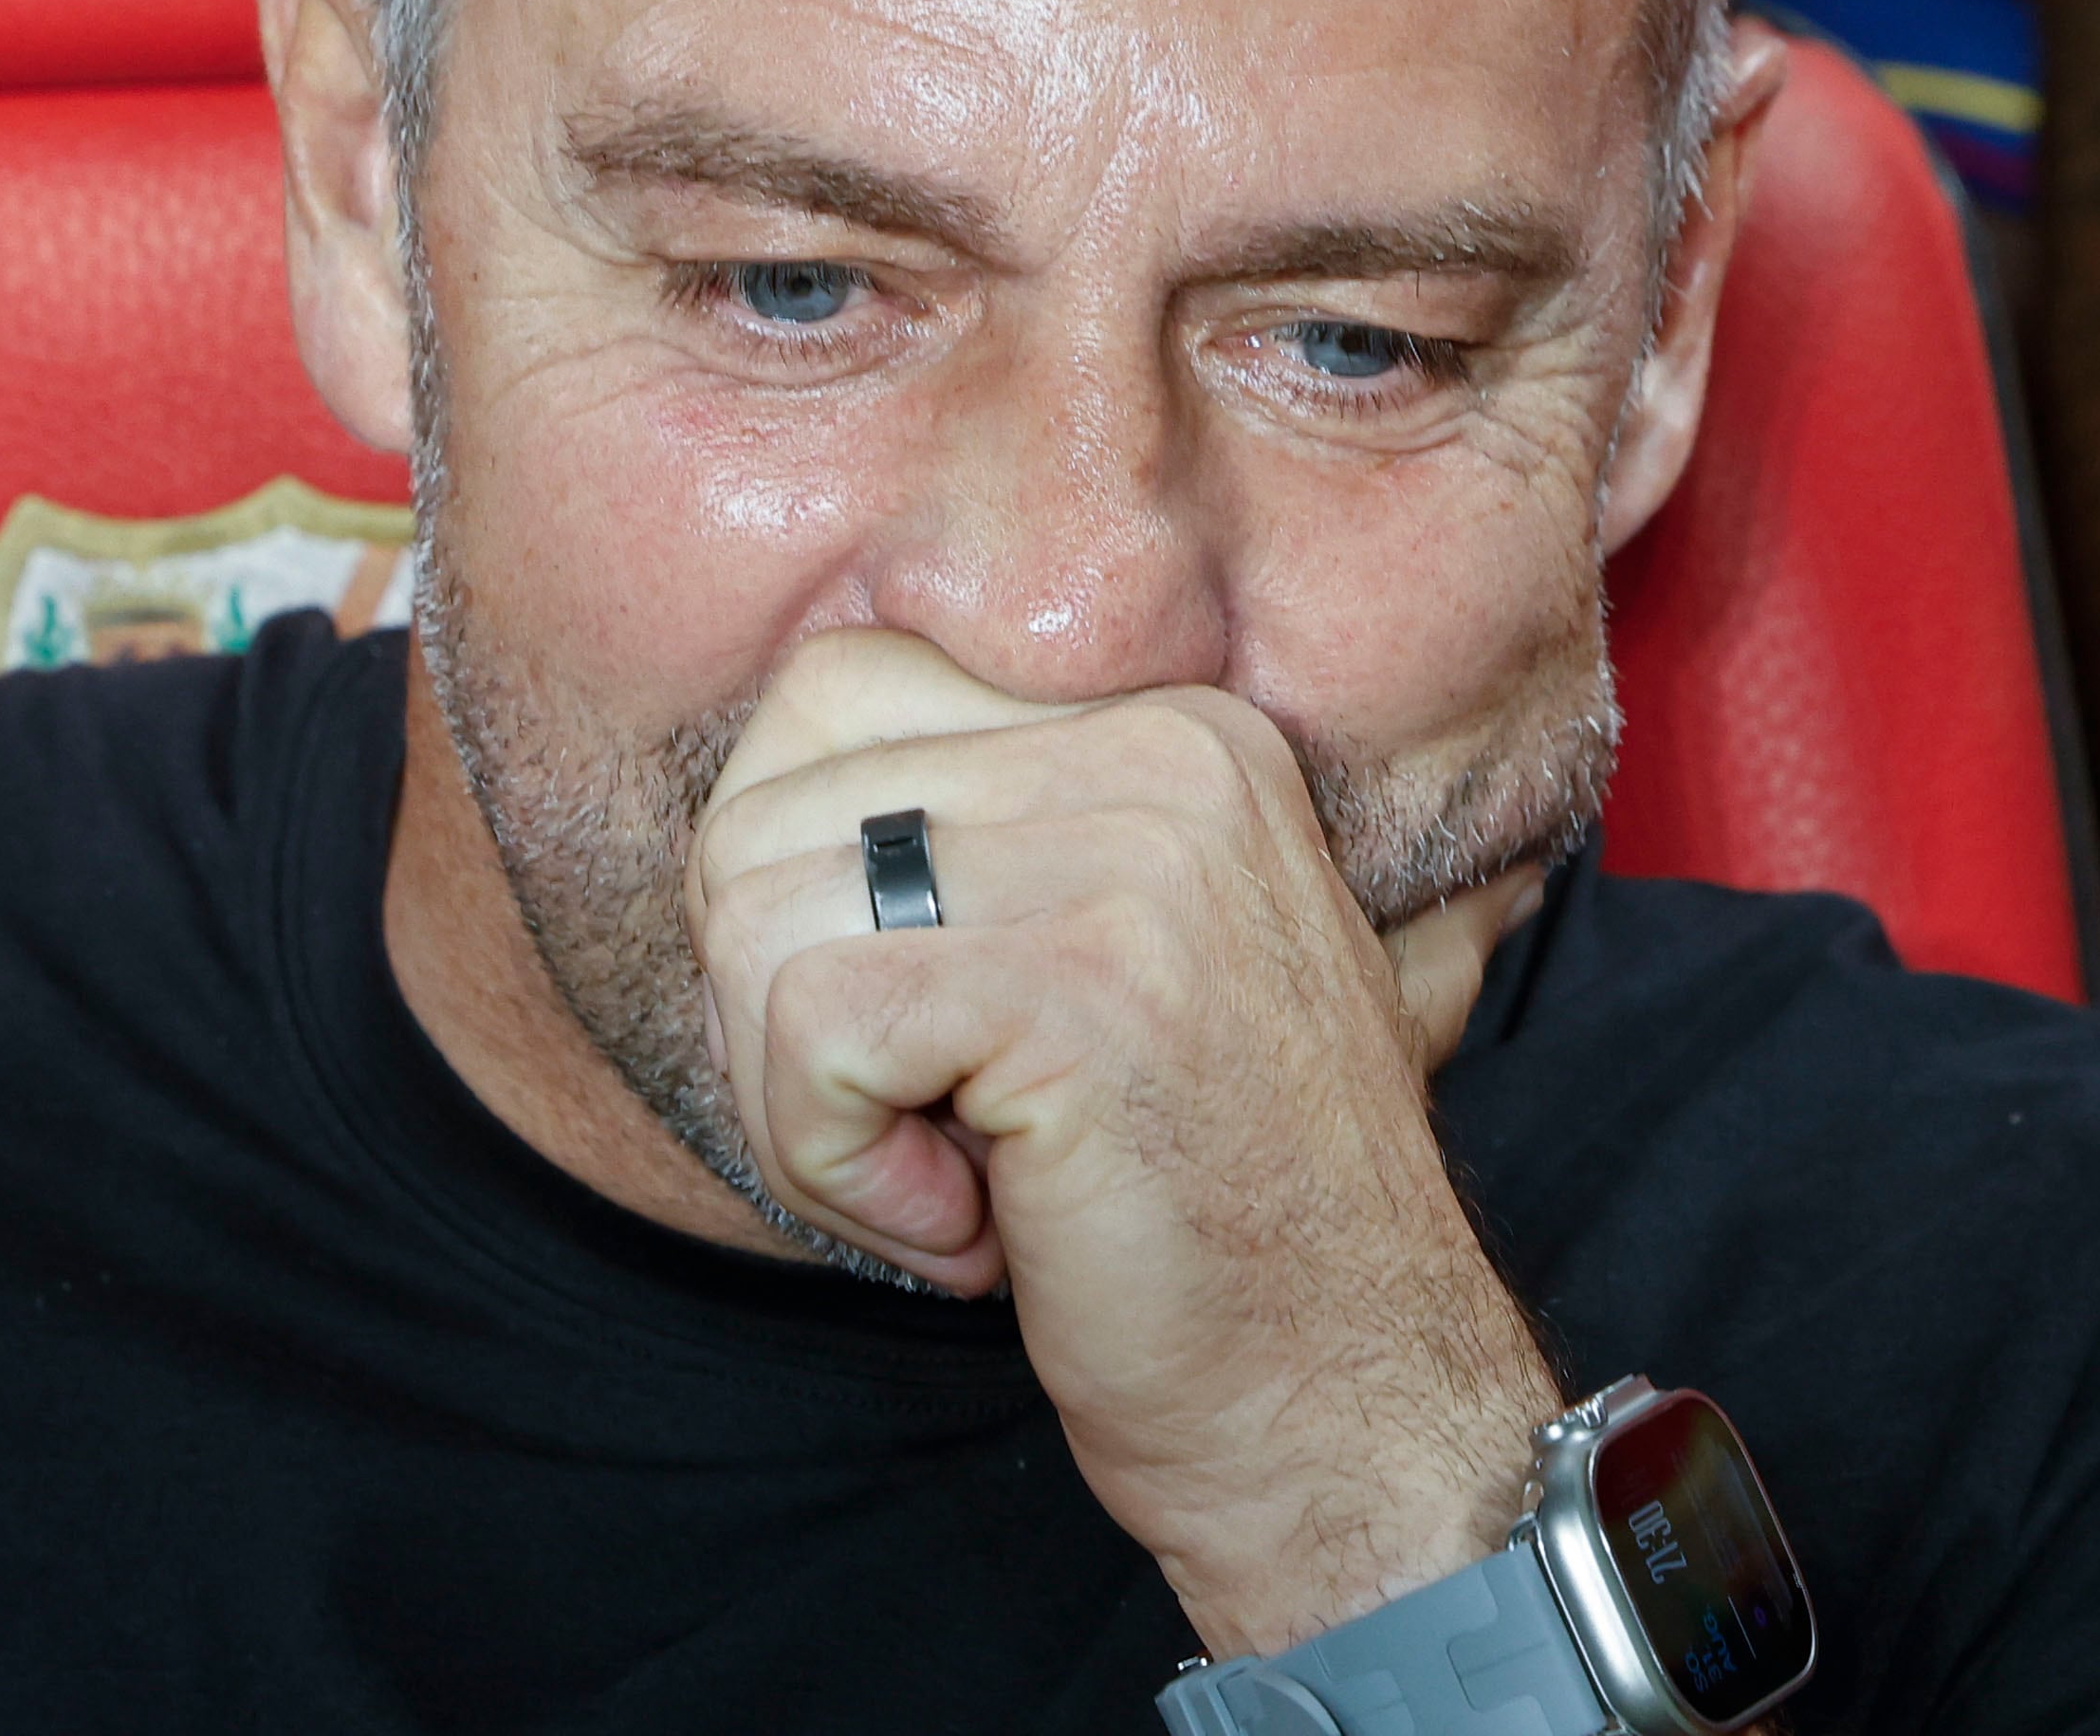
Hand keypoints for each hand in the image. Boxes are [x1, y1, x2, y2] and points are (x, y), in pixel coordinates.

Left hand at [686, 629, 1564, 1655]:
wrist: (1349, 1402)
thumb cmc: (1205, 1216)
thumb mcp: (1117, 964)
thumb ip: (986, 843)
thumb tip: (751, 796)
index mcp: (1174, 724)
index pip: (831, 698)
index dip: (794, 895)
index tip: (907, 1042)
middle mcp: (1165, 748)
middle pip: (763, 806)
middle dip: (768, 1008)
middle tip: (905, 1132)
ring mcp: (1134, 855)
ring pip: (758, 911)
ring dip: (801, 1104)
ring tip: (948, 1185)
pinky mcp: (1083, 984)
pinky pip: (808, 1028)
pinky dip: (833, 1166)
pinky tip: (968, 1228)